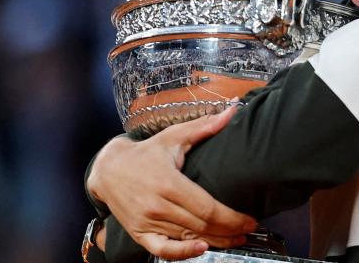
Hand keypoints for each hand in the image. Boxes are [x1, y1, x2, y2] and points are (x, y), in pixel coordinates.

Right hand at [87, 106, 257, 259]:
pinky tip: (202, 250)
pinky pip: (163, 250)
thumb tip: (232, 111)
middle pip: (201, 226)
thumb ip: (204, 126)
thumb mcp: (173, 137)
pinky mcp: (139, 233)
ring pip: (188, 238)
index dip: (232, 218)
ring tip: (236, 239)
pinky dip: (182, 253)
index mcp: (168, 183)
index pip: (207, 208)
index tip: (250, 220)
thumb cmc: (146, 152)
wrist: (108, 169)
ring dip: (215, 242)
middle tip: (249, 231)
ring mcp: (147, 222)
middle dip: (230, 231)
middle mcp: (157, 205)